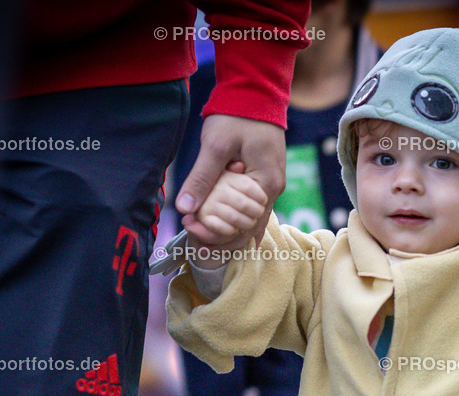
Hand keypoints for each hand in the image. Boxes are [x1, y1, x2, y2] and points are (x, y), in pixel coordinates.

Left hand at [176, 114, 285, 244]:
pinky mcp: (265, 178)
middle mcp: (274, 188)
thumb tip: (184, 208)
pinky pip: (254, 207)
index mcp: (266, 184)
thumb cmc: (237, 116)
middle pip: (251, 227)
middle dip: (223, 238)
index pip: (245, 224)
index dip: (218, 234)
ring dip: (231, 230)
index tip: (192, 231)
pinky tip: (228, 233)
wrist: (255, 93)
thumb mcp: (215, 146)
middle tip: (196, 241)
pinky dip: (240, 219)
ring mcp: (272, 184)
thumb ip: (201, 178)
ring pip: (253, 219)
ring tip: (206, 240)